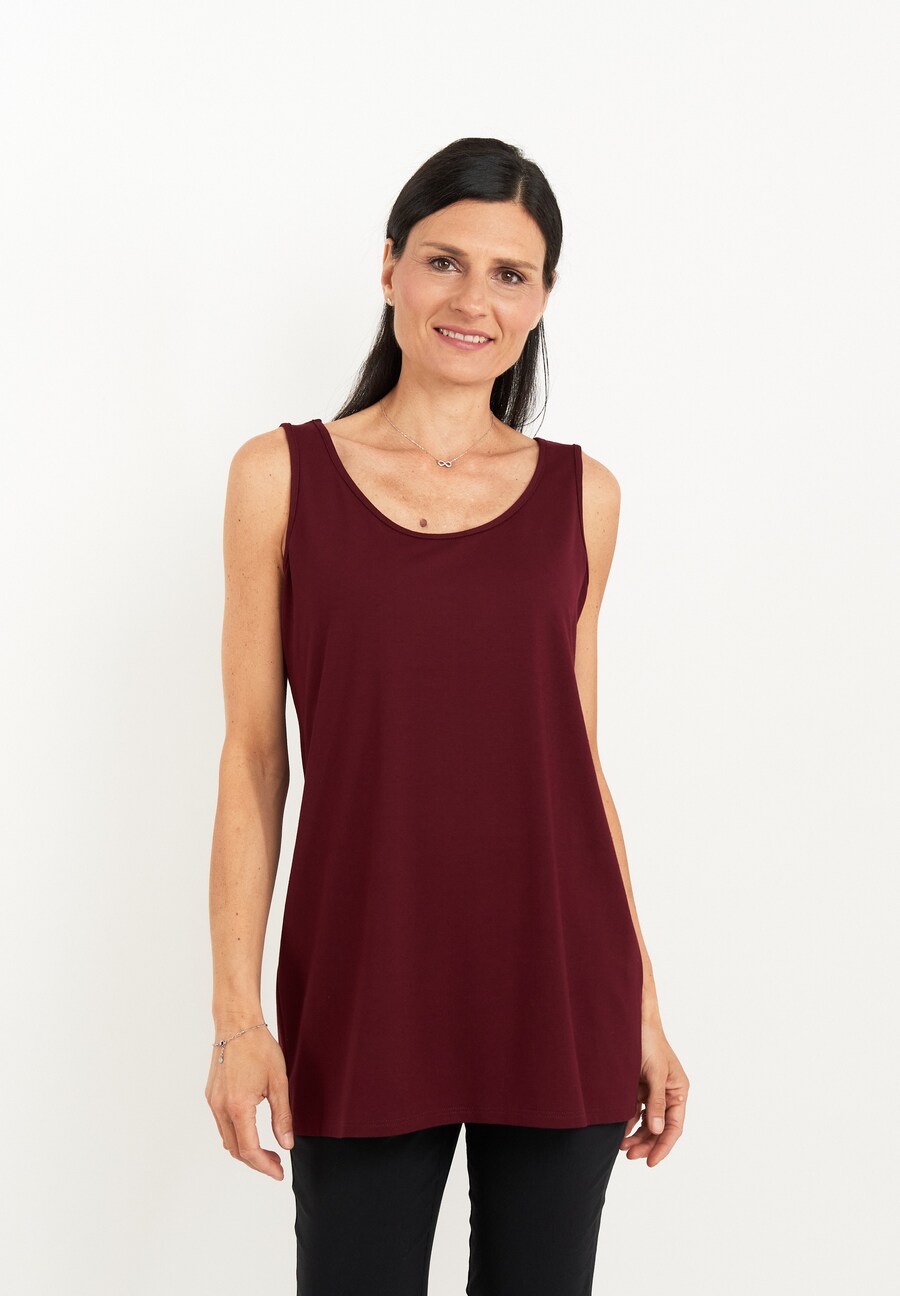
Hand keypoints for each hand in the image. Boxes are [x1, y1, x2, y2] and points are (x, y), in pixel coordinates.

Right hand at [205, 1025, 293, 1178]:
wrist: (236, 1023)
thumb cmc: (259, 1047)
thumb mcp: (278, 1082)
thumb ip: (282, 1116)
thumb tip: (287, 1144)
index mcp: (238, 1106)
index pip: (250, 1149)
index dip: (265, 1166)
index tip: (279, 1173)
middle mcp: (220, 1107)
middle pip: (235, 1149)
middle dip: (256, 1162)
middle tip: (277, 1164)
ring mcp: (213, 1102)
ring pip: (227, 1139)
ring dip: (245, 1150)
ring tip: (267, 1150)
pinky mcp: (211, 1096)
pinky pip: (222, 1125)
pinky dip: (236, 1135)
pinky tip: (252, 1131)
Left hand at [621, 1016, 688, 1166]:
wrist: (632, 1020)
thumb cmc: (648, 1042)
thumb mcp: (654, 1073)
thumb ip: (656, 1103)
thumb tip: (657, 1130)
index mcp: (679, 1091)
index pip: (674, 1126)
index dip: (663, 1146)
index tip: (651, 1162)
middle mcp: (668, 1093)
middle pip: (660, 1127)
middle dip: (647, 1143)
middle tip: (630, 1156)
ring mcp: (653, 1090)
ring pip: (647, 1121)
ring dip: (636, 1135)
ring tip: (622, 1147)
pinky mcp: (639, 1086)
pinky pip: (636, 1110)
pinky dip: (629, 1121)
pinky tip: (620, 1131)